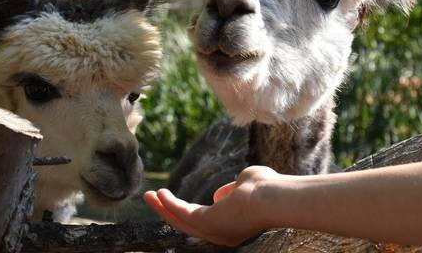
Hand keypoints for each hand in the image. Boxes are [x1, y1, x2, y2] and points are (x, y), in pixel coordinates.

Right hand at [143, 166, 282, 246]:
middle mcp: (221, 236)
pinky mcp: (206, 223)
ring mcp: (213, 232)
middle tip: (154, 199)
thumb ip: (232, 189)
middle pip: (188, 225)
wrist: (272, 197)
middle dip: (168, 212)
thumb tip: (219, 195)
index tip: (175, 200)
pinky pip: (182, 213)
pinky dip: (169, 203)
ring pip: (181, 221)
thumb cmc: (266, 189)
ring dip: (163, 208)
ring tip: (148, 194)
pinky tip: (159, 193)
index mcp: (232, 228)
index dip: (188, 211)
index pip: (205, 222)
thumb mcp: (245, 185)